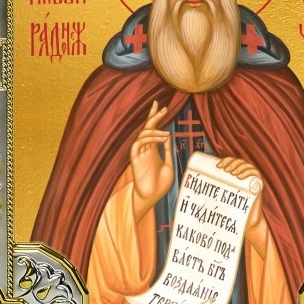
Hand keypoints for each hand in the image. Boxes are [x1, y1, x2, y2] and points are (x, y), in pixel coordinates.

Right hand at [130, 101, 173, 222]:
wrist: (151, 197)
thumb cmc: (160, 185)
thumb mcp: (169, 165)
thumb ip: (167, 151)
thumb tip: (169, 136)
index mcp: (153, 150)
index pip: (153, 130)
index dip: (156, 117)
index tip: (162, 107)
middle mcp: (146, 149)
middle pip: (147, 127)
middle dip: (153, 116)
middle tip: (160, 105)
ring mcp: (140, 153)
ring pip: (143, 134)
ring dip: (154, 130)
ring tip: (166, 133)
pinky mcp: (135, 159)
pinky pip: (139, 143)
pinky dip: (150, 138)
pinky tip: (161, 138)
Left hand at [216, 156, 265, 247]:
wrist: (247, 223)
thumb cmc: (232, 213)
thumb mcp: (220, 202)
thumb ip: (209, 198)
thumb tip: (190, 196)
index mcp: (235, 177)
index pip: (231, 162)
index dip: (226, 160)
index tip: (218, 166)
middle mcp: (244, 177)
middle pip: (239, 162)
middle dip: (232, 162)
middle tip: (225, 170)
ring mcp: (251, 181)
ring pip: (247, 166)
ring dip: (240, 166)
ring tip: (233, 173)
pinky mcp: (258, 186)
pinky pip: (256, 174)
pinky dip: (249, 172)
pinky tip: (241, 176)